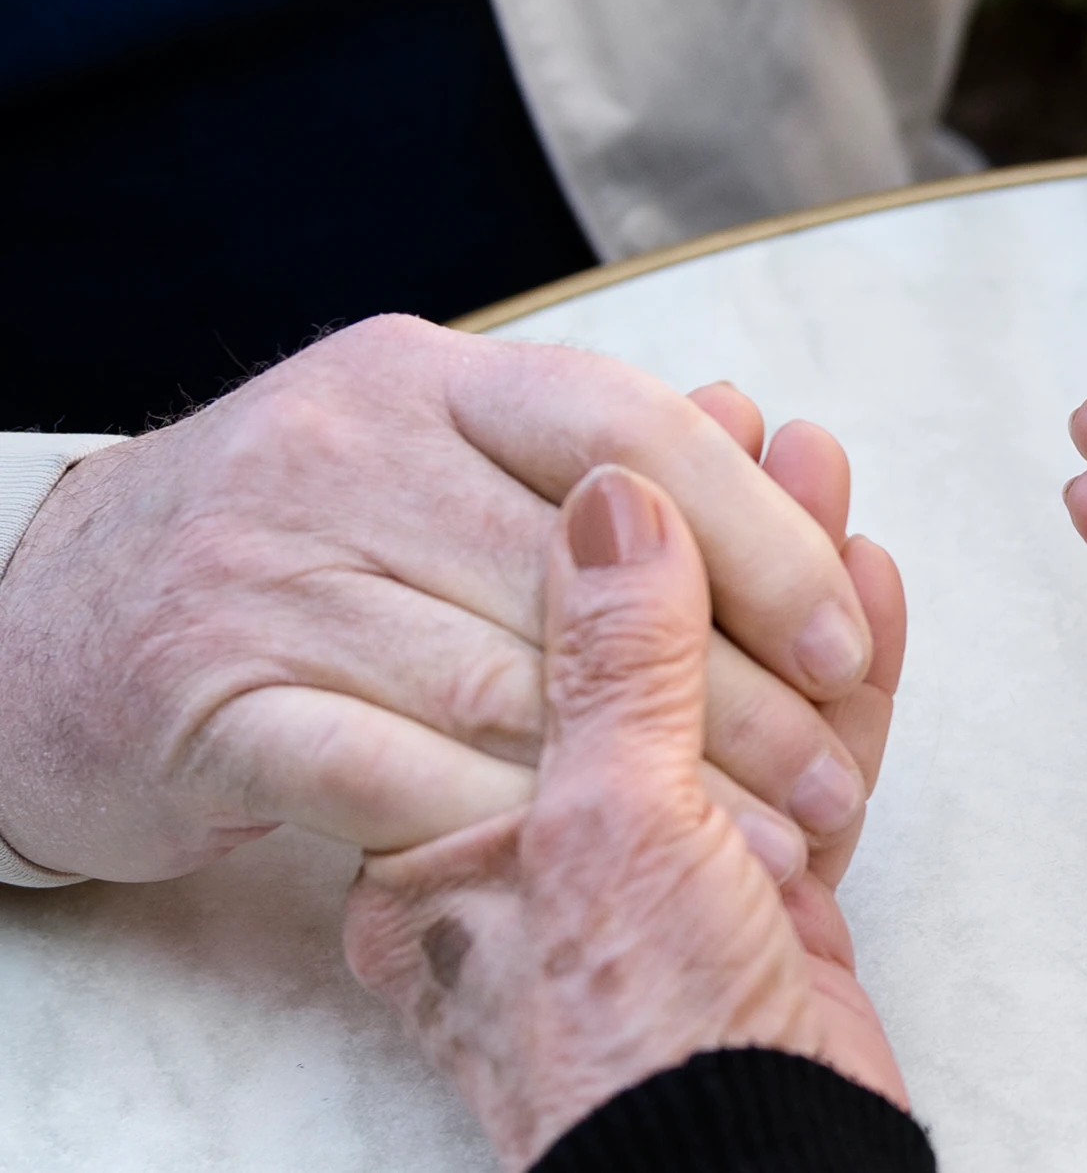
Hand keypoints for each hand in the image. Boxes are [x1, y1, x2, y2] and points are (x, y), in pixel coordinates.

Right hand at [0, 315, 887, 882]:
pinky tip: (605, 869)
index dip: (757, 535)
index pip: (628, 428)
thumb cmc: (288, 553)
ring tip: (772, 849)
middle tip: (835, 782)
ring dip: (657, 780)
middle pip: (586, 577)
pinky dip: (510, 826)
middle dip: (736, 694)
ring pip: (507, 684)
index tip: (846, 640)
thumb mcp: (431, 459)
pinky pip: (388, 774)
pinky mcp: (206, 699)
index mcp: (425, 376)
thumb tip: (774, 427)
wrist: (34, 631)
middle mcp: (342, 450)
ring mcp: (264, 572)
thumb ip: (591, 458)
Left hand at [344, 465, 903, 1167]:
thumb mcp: (606, 824)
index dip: (600, 531)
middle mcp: (549, 857)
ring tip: (823, 469)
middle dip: (712, 539)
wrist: (758, 1170)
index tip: (660, 436)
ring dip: (788, 586)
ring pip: (735, 698)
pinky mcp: (770, 906)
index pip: (520, 643)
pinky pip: (806, 764)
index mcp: (448, 847)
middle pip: (637, 659)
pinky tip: (869, 585)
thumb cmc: (640, 1040)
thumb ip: (616, 659)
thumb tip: (611, 499)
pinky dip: (846, 677)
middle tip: (757, 428)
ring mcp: (667, 880)